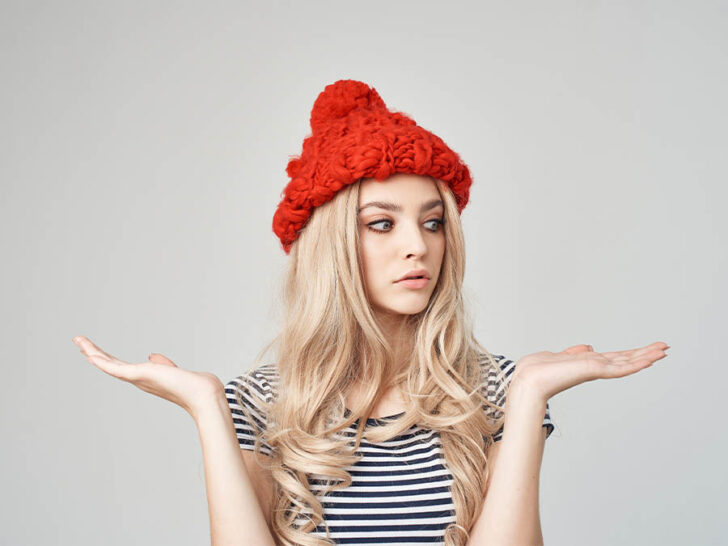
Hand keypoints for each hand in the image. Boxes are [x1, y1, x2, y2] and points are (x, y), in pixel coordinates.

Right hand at [73, 335, 224, 418]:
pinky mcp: (141, 375)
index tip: (94, 352)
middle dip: (94, 353)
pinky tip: (89, 354)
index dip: (107, 359)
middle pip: (111, 364)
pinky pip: (116, 367)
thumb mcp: (173, 370)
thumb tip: (152, 356)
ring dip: (92, 352)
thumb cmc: (195, 386)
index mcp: (146, 378)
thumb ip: (162, 364)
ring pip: (109, 364)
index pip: (121, 366)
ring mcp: (139, 378)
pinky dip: (102, 361)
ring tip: (78, 340)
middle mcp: (139, 380)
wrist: (204, 395)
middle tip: (79, 341)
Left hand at [510, 341, 669, 401]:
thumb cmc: (539, 370)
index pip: (615, 358)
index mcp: (588, 364)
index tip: (649, 349)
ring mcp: (595, 369)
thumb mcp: (560, 356)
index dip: (632, 354)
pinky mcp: (592, 371)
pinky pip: (617, 368)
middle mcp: (594, 367)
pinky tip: (647, 360)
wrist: (529, 380)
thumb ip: (576, 353)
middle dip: (645, 353)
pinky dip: (633, 364)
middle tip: (665, 347)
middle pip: (625, 359)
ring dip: (645, 357)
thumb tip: (588, 347)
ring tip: (663, 351)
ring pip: (625, 363)